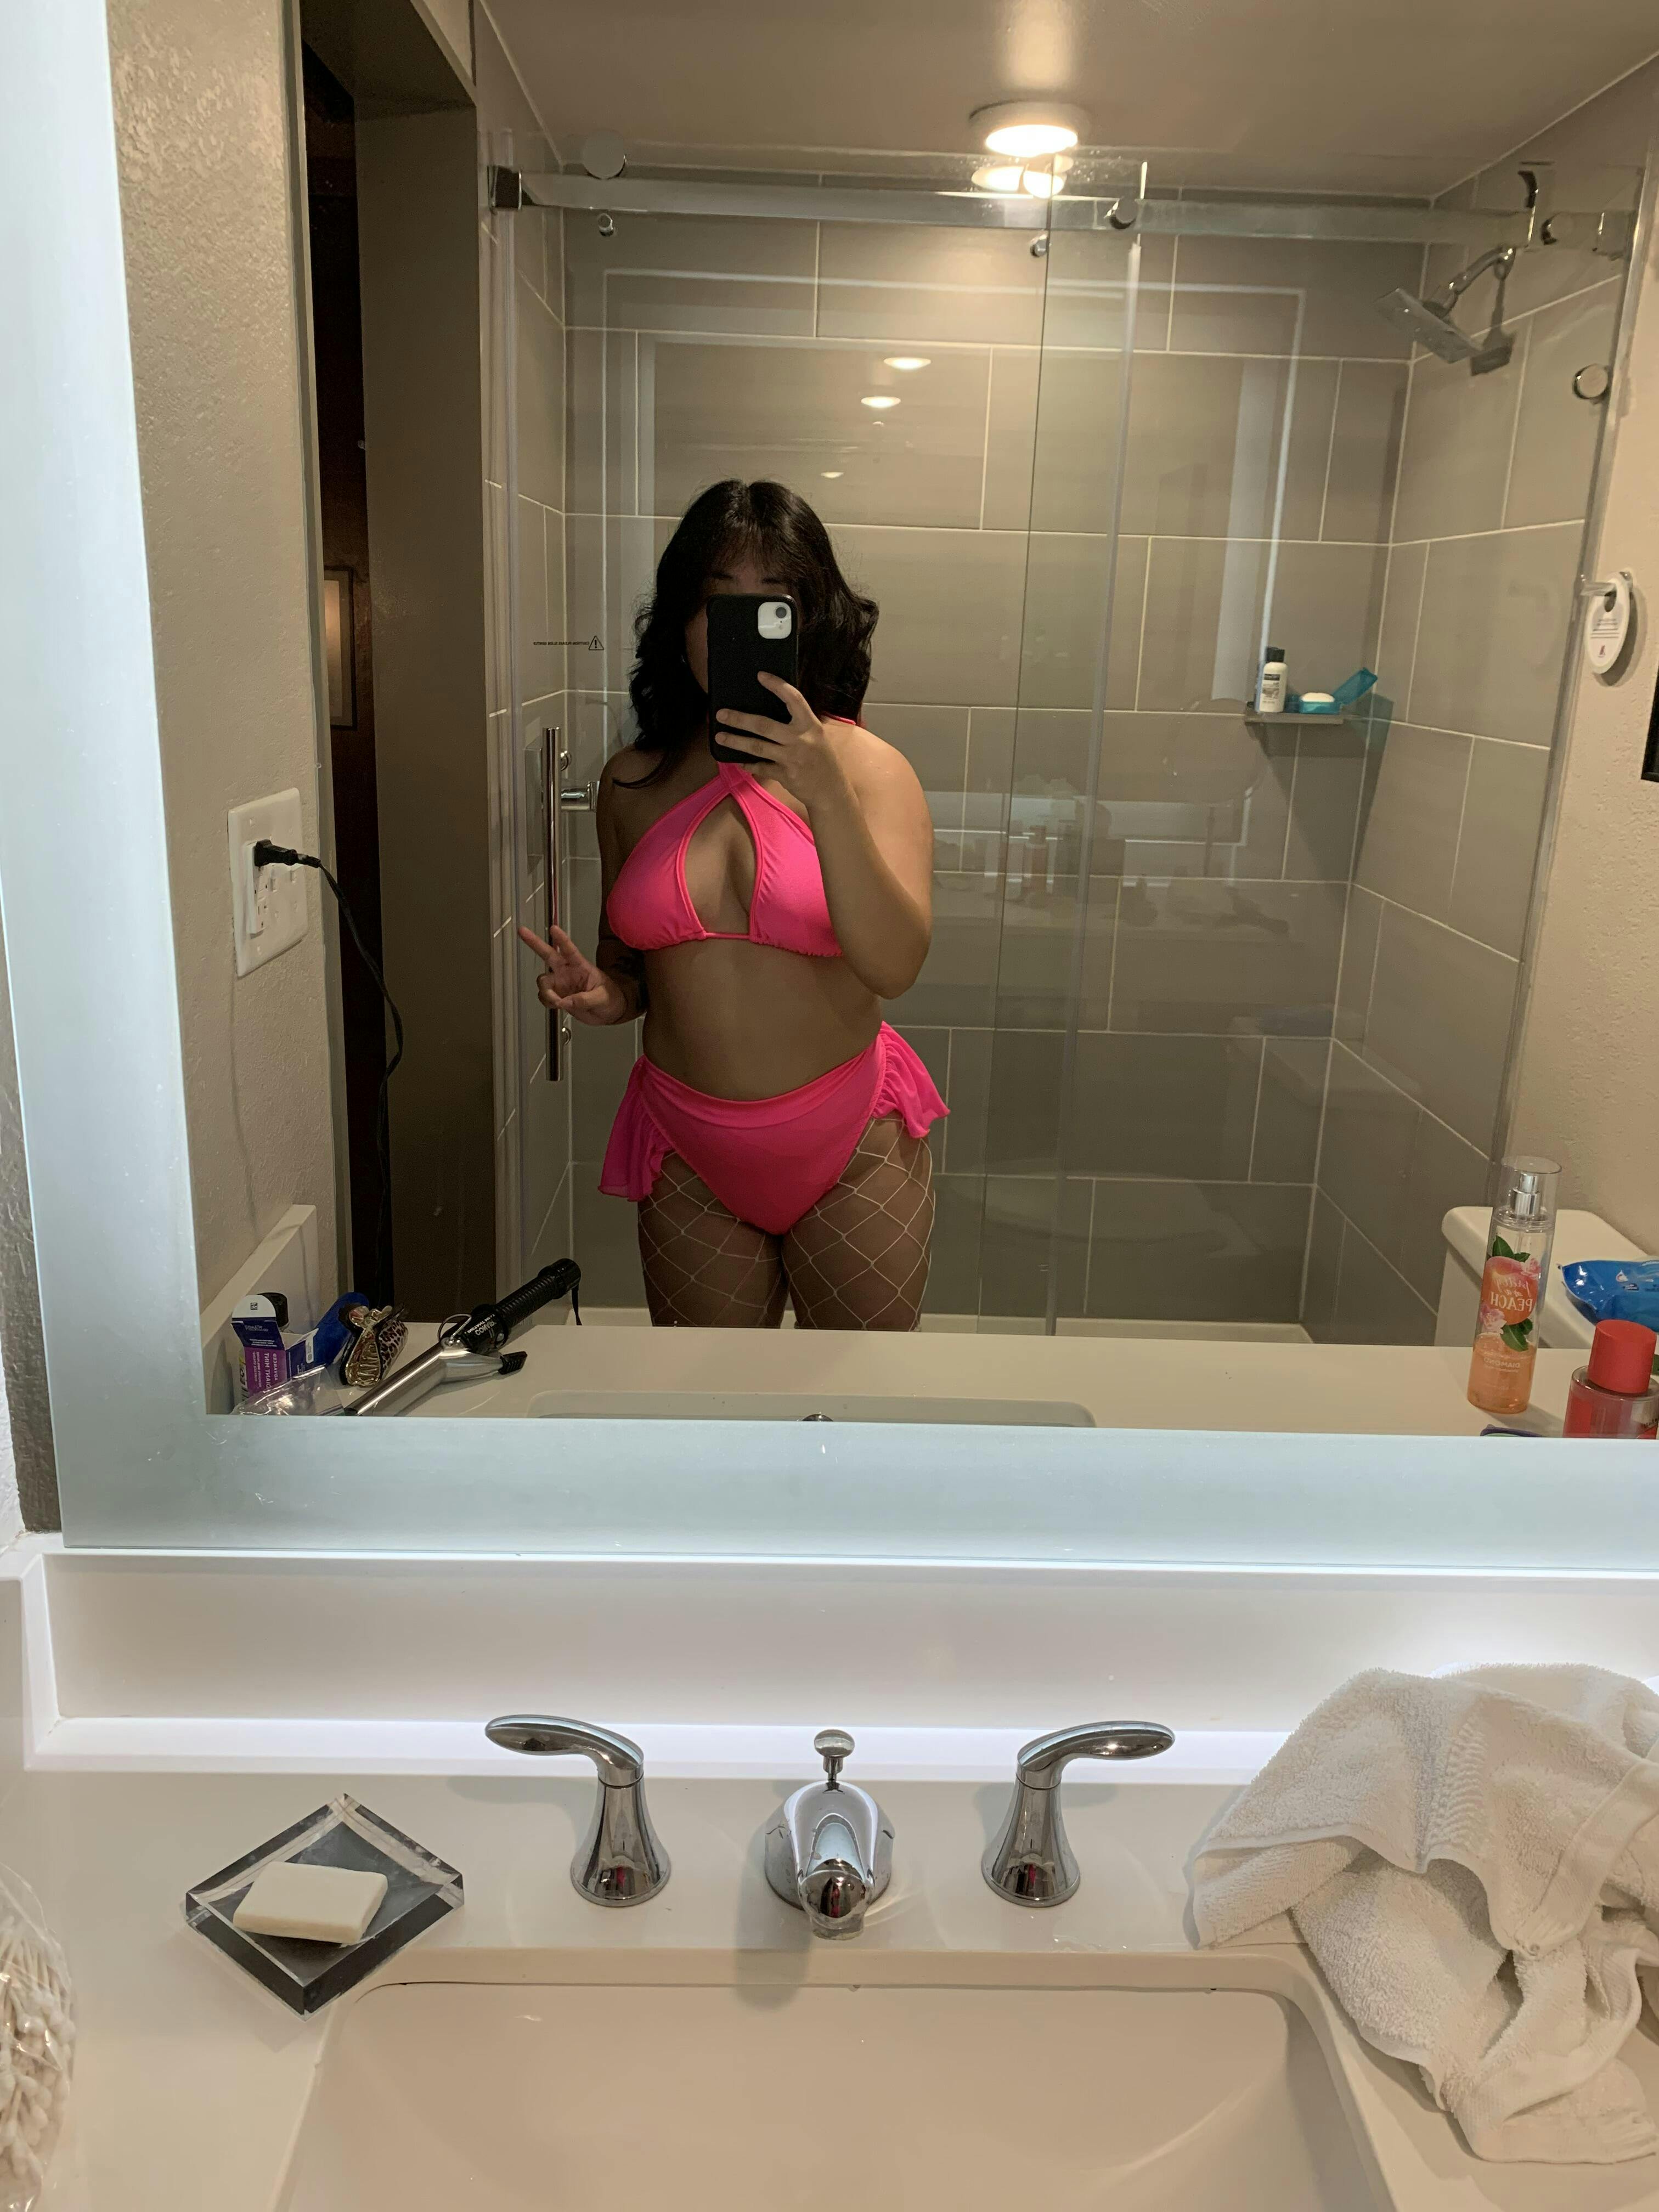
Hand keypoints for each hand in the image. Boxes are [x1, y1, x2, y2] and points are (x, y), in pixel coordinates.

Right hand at [516, 924, 631, 1025]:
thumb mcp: (602, 998)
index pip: (569, 949)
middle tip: (522, 931)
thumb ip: (585, 999)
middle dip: (534, 942)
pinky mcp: (557, 996)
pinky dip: (547, 1002)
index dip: (561, 939)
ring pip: (543, 981)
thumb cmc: (610, 999)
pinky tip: (557, 1005)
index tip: (553, 928)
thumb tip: (567, 1002)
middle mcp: (567, 972)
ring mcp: (561, 983)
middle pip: (547, 954)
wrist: (609, 1012)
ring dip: (546, 992)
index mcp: (581, 966)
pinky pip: (544, 997)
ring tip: (557, 1001)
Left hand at [714, 676, 850, 814]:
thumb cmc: (822, 760)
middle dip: (740, 719)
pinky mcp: (785, 775)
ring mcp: (792, 758)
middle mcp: (801, 740)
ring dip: (736, 741)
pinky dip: (749, 764)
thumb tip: (771, 710)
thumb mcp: (817, 736)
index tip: (760, 676)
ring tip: (720, 736)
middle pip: (764, 725)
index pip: (794, 699)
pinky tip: (739, 761)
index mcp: (810, 725)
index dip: (777, 686)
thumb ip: (798, 724)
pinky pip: (761, 767)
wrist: (831, 791)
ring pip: (758, 747)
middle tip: (721, 714)